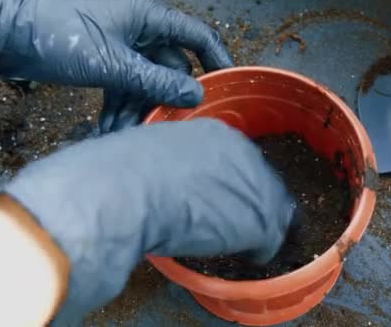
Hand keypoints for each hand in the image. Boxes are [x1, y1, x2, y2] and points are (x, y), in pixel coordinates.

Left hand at [0, 0, 232, 131]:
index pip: (197, 37)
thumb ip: (156, 82)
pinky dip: (120, 111)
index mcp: (150, 20)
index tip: (230, 87)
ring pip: (147, 85)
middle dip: (166, 101)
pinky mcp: (108, 66)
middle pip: (171, 70)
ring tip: (126, 138)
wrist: (10, 37)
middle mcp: (142, 34)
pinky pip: (126, 90)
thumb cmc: (62, 37)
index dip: (217, 60)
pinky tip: (111, 133)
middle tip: (169, 129)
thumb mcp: (113, 64)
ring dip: (139, 112)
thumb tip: (196, 96)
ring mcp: (125, 51)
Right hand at [3, 119, 296, 322]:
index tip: (220, 200)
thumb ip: (171, 162)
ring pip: (270, 210)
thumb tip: (166, 180)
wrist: (121, 192)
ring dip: (256, 228)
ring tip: (241, 244)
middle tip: (232, 224)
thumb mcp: (148, 153)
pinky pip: (269, 240)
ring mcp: (257, 183)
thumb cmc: (119, 173)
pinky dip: (258, 251)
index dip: (232, 185)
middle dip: (249, 203)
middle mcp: (243, 151)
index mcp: (216, 133)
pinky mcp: (260, 218)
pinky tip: (244, 256)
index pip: (240, 161)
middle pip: (261, 182)